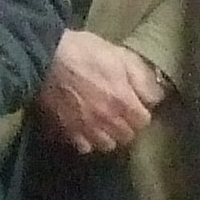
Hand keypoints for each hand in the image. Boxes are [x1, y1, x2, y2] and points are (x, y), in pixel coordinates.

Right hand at [36, 31, 165, 153]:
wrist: (44, 59)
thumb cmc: (84, 52)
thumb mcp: (120, 55)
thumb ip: (141, 78)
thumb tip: (155, 97)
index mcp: (124, 101)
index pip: (144, 121)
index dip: (141, 111)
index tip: (136, 103)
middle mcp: (108, 121)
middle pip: (128, 136)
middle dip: (128, 125)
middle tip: (121, 111)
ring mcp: (87, 129)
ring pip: (108, 145)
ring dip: (110, 135)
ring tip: (105, 122)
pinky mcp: (68, 132)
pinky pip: (85, 147)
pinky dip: (88, 140)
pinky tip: (86, 127)